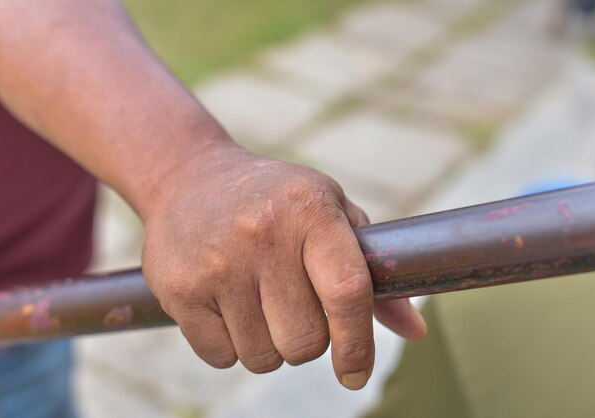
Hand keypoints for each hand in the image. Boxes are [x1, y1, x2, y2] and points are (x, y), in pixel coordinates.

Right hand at [141, 142, 425, 389]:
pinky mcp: (179, 288)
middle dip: (306, 341)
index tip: (355, 373)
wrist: (190, 178)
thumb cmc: (277, 203)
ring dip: (268, 344)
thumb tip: (415, 331)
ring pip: (262, 357)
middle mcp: (262, 234)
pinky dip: (231, 346)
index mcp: (310, 211)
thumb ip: (373, 273)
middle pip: (304, 341)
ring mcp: (216, 263)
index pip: (347, 292)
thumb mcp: (330, 214)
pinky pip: (221, 357)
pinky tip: (226, 303)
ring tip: (258, 301)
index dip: (358, 344)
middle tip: (294, 309)